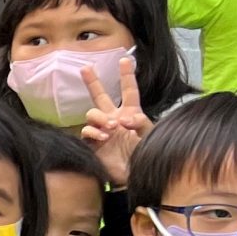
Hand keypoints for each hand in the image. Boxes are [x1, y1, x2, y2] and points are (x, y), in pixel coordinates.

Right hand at [81, 56, 150, 185]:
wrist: (133, 176)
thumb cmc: (144, 154)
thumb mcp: (150, 134)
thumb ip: (141, 122)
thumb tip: (124, 118)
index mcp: (130, 113)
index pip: (128, 91)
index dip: (127, 75)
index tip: (126, 59)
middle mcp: (113, 118)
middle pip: (100, 96)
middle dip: (93, 82)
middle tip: (86, 68)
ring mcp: (101, 130)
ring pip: (92, 113)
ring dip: (100, 117)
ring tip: (112, 127)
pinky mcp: (92, 143)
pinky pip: (87, 131)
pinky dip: (94, 131)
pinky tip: (104, 136)